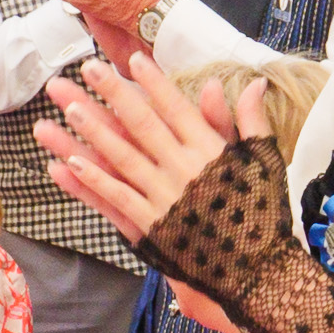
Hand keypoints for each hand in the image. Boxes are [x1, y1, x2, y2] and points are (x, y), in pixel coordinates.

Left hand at [37, 54, 262, 248]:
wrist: (258, 273)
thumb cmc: (263, 215)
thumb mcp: (265, 162)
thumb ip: (251, 121)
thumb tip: (254, 83)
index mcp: (210, 151)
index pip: (176, 107)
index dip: (153, 82)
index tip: (132, 59)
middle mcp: (183, 169)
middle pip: (141, 123)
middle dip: (112, 93)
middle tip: (86, 68)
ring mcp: (164, 197)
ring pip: (121, 157)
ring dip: (92, 131)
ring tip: (68, 107)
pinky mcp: (151, 227)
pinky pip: (117, 198)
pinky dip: (93, 181)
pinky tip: (69, 163)